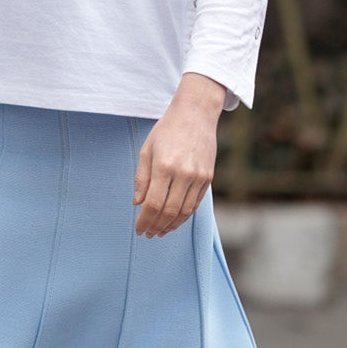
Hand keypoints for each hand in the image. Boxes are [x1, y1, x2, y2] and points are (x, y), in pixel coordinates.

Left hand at [132, 75, 224, 235]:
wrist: (196, 114)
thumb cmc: (167, 130)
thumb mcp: (147, 150)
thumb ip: (141, 179)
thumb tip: (138, 203)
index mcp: (164, 166)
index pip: (153, 203)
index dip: (145, 220)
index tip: (139, 229)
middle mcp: (184, 173)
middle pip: (169, 211)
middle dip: (156, 226)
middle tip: (148, 233)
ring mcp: (198, 177)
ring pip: (184, 211)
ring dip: (171, 225)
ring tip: (160, 231)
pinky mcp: (208, 178)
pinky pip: (195, 204)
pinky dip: (184, 216)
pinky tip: (174, 220)